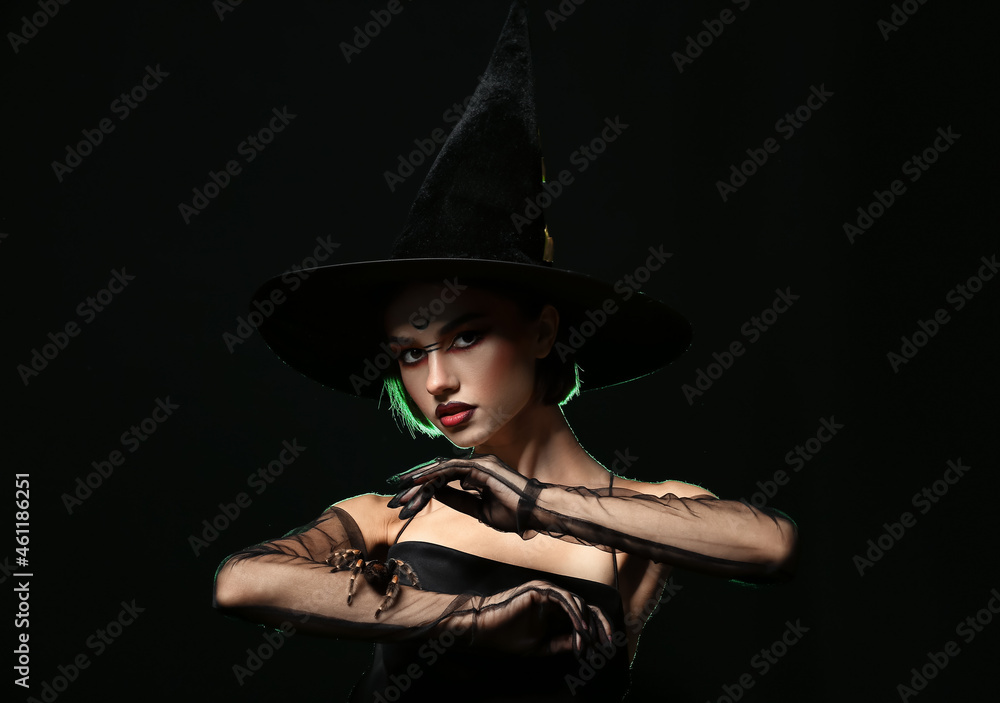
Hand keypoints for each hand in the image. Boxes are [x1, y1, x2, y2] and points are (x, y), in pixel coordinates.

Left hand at [387, 454, 542, 533]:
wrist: (534, 512)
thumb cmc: (512, 513)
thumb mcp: (479, 510)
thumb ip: (459, 500)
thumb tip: (436, 495)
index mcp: (477, 475)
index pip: (444, 478)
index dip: (424, 487)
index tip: (406, 499)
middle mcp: (477, 465)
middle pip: (439, 471)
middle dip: (416, 484)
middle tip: (396, 496)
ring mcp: (479, 463)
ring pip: (442, 468)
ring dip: (421, 479)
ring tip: (402, 490)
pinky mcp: (482, 467)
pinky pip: (452, 469)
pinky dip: (434, 474)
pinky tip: (418, 483)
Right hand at [449, 579, 612, 659]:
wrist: (484, 629)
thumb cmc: (508, 636)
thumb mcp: (542, 645)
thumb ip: (563, 642)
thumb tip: (586, 643)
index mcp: (555, 610)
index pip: (584, 613)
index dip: (598, 627)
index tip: (607, 644)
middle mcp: (554, 597)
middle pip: (586, 606)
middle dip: (599, 625)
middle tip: (607, 643)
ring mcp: (547, 591)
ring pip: (578, 602)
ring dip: (587, 623)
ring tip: (590, 641)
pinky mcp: (540, 590)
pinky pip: (564, 599)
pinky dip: (575, 615)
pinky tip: (580, 630)